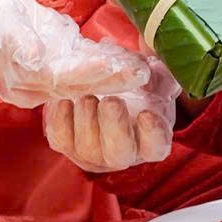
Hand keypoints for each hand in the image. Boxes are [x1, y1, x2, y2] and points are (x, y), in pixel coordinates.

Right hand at [0, 0, 148, 106]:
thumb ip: (13, 38)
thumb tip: (34, 56)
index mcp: (20, 75)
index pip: (63, 77)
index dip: (93, 73)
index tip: (121, 66)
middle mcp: (34, 85)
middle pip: (78, 84)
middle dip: (112, 79)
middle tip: (145, 71)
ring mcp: (42, 79)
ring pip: (83, 81)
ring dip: (113, 76)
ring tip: (144, 68)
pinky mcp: (49, 67)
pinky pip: (79, 71)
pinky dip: (103, 67)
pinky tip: (127, 60)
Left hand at [42, 59, 178, 173]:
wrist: (101, 83)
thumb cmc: (135, 83)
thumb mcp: (154, 76)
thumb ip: (161, 75)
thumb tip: (152, 68)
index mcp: (149, 140)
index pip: (156, 147)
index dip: (153, 134)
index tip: (146, 113)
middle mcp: (121, 153)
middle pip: (119, 153)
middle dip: (114, 127)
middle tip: (111, 101)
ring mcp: (91, 152)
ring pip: (87, 148)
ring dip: (87, 120)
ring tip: (87, 95)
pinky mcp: (66, 143)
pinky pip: (61, 138)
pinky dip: (62, 118)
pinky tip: (65, 98)